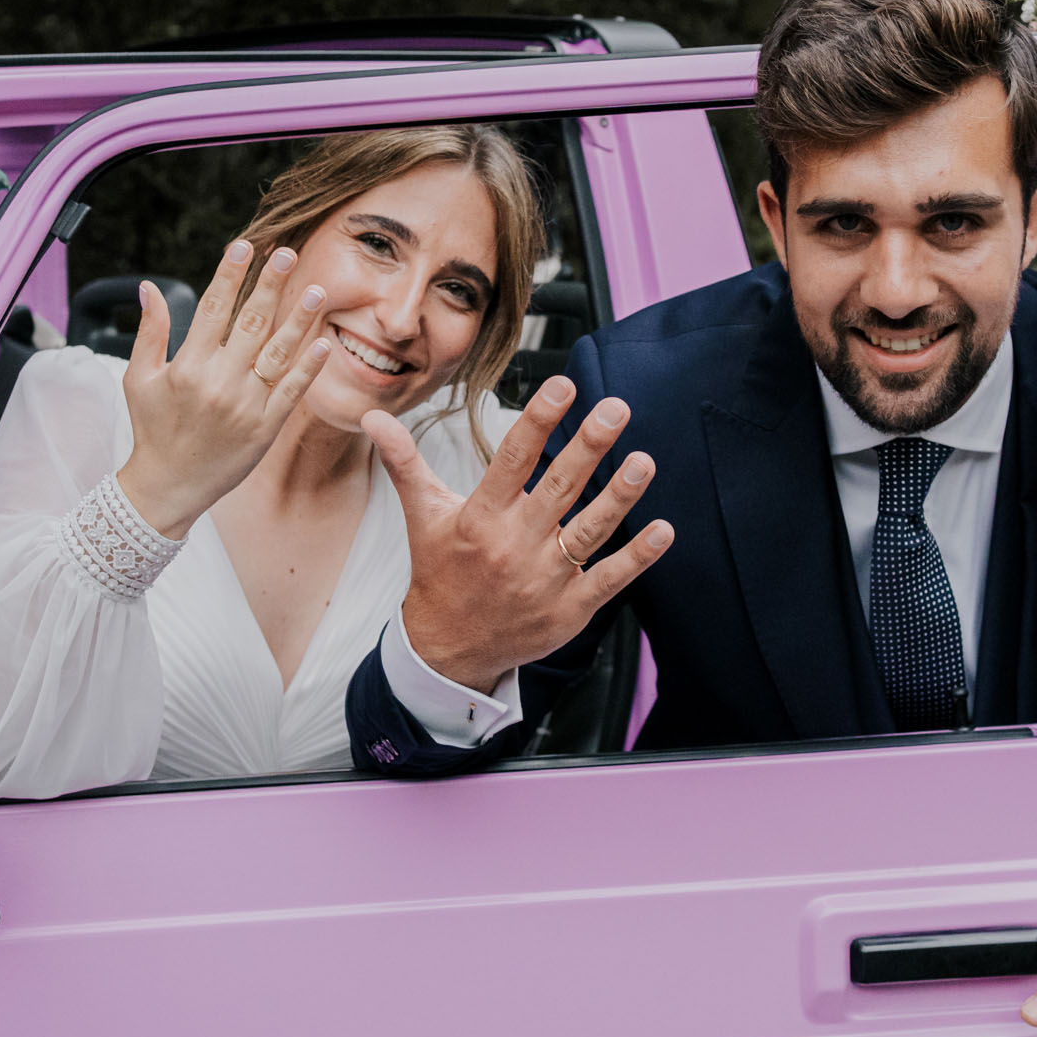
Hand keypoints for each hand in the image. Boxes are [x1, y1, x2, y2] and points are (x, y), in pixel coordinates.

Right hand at [113, 242, 332, 536]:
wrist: (168, 487)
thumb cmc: (151, 430)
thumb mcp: (138, 379)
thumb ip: (149, 331)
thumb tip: (149, 286)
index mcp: (187, 366)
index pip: (212, 309)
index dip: (229, 275)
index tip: (244, 246)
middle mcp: (219, 382)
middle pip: (250, 323)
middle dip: (270, 285)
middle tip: (288, 252)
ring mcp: (245, 405)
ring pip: (277, 353)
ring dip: (298, 320)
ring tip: (316, 290)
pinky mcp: (265, 428)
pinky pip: (291, 392)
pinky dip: (307, 368)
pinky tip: (323, 343)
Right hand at [364, 374, 673, 688]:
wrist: (448, 650)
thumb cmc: (440, 572)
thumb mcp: (422, 516)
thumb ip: (406, 462)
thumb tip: (374, 417)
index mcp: (481, 519)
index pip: (512, 460)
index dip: (538, 421)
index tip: (563, 386)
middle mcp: (515, 545)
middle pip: (558, 489)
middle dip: (588, 447)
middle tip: (616, 408)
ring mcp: (545, 579)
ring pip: (588, 531)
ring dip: (620, 497)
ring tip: (645, 462)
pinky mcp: (569, 608)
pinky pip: (608, 579)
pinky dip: (637, 557)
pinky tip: (663, 531)